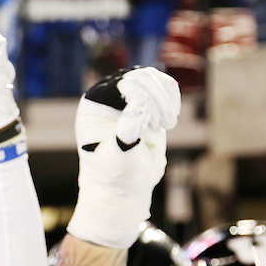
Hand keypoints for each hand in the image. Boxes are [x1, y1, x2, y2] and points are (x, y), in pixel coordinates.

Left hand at [65, 67, 180, 248]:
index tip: (154, 123)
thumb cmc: (117, 176)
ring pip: (153, 79)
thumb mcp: (120, 156)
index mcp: (93, 106)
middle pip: (139, 76)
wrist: (126, 188)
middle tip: (167, 123)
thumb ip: (127, 129)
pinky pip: (162, 87)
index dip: (143, 96)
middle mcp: (107, 98)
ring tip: (167, 124)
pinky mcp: (145, 104)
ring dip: (166, 98)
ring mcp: (126, 99)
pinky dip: (171, 99)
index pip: (121, 83)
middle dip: (158, 97)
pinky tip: (168, 121)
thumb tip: (138, 100)